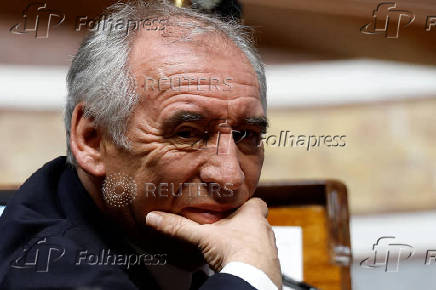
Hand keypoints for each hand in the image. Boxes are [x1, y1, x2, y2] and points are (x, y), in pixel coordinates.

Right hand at [145, 198, 281, 287]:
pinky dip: (251, 259)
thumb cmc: (235, 251)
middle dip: (243, 224)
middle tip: (227, 228)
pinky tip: (238, 263)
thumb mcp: (202, 236)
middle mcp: (266, 229)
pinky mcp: (271, 266)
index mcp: (253, 214)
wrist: (253, 279)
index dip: (245, 203)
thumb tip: (154, 217)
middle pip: (256, 221)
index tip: (233, 206)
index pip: (256, 201)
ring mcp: (270, 248)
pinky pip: (261, 258)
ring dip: (248, 242)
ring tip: (230, 247)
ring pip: (260, 240)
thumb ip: (179, 226)